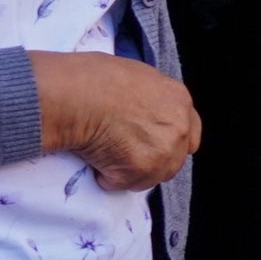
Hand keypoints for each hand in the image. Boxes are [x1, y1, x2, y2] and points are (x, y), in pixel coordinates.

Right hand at [32, 50, 200, 191]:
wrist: (71, 96)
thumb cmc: (90, 79)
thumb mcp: (134, 76)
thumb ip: (150, 98)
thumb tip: (142, 110)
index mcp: (178, 99)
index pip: (189, 132)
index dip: (170, 141)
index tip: (153, 146)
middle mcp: (178, 126)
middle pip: (174, 158)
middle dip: (150, 160)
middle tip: (123, 154)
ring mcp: (163, 150)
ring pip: (152, 176)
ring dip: (130, 172)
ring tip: (104, 155)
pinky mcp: (142, 169)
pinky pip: (123, 183)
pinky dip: (107, 178)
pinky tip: (94, 160)